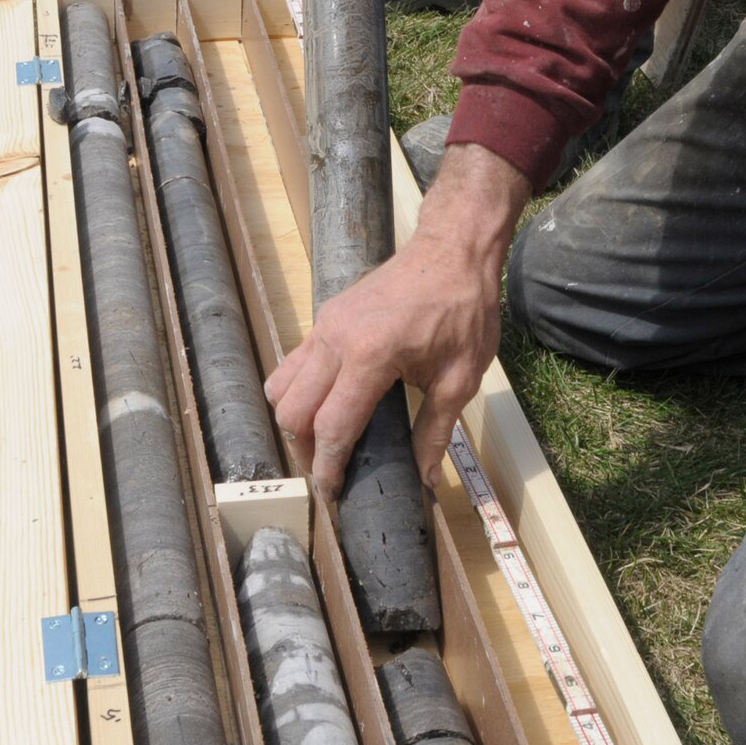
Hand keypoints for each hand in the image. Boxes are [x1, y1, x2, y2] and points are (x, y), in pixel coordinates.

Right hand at [265, 144, 529, 495]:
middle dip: (306, 450)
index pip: (332, 426)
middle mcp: (335, 340)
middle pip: (292, 411)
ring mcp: (325, 325)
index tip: (333, 494)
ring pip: (281, 385)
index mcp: (370, 356)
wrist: (453, 250)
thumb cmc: (464, 310)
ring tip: (323, 442)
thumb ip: (435, 431)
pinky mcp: (325, 316)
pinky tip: (327, 404)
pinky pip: (294, 362)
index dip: (328, 467)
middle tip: (330, 471)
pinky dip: (299, 391)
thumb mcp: (460, 378)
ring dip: (295, 420)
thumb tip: (426, 479)